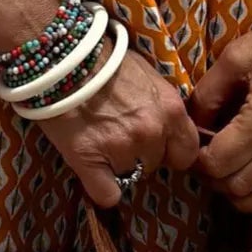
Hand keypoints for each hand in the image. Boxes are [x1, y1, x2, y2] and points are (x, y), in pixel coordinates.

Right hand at [35, 42, 201, 207]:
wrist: (63, 56)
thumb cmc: (105, 60)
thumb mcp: (149, 76)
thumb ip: (162, 105)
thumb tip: (164, 127)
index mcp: (172, 110)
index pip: (188, 151)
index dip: (171, 151)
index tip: (156, 146)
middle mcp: (153, 132)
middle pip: (157, 165)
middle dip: (142, 156)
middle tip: (119, 137)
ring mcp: (122, 149)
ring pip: (131, 177)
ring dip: (118, 165)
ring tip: (98, 140)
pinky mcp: (90, 161)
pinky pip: (106, 195)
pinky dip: (99, 187)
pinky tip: (91, 170)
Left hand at [188, 0, 251, 228]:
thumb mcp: (235, 58)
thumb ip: (208, 96)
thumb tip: (192, 125)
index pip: (218, 163)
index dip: (199, 163)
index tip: (196, 153)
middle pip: (242, 185)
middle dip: (219, 181)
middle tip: (213, 166)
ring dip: (248, 199)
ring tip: (236, 183)